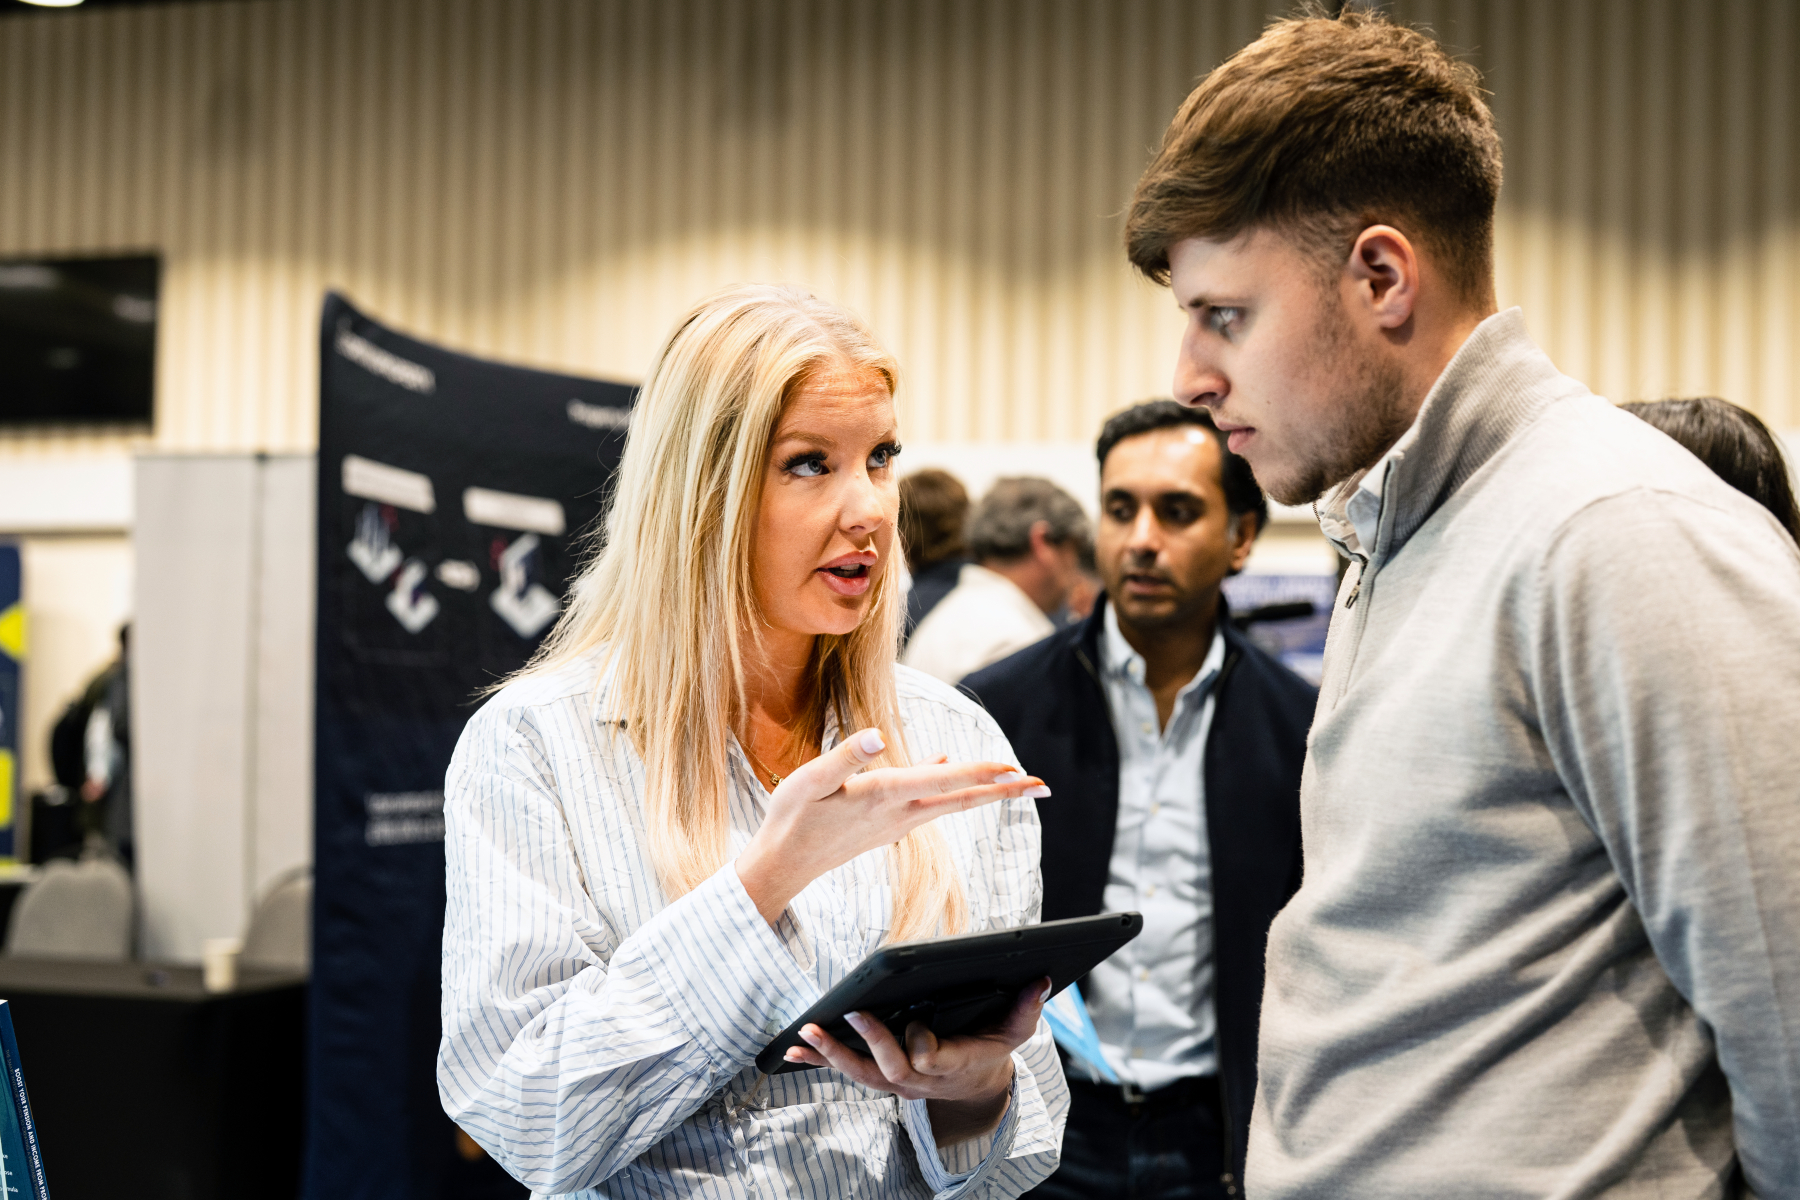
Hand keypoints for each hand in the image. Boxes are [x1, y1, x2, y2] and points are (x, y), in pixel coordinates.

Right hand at [734, 727, 1048, 924]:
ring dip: (985, 792)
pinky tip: (948, 767)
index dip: (980, 772)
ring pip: (950, 804)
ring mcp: (895, 823)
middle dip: (1004, 791)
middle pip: (962, 800)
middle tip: (1044, 786)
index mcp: (883, 797)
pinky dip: (947, 786)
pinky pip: (928, 803)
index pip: (943, 782)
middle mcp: (898, 813)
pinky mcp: (886, 825)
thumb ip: (847, 756)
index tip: (1014, 768)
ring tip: (1015, 782)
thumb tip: (877, 733)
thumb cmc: (790, 820)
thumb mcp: (809, 780)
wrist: (781, 866)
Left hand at [783, 977, 1051, 1144]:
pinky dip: (819, 1062)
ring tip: (804, 1035)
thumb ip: (1028, 1009)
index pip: (931, 1058)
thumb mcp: (1016, 1032)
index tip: (919, 1024)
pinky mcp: (880, 1078)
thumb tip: (1040, 979)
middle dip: (869, 1041)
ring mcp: (896, 1083)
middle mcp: (919, 1080)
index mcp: (951, 1064)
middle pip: (888, 1068)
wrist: (974, 1088)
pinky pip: (846, 1072)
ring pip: (860, 1074)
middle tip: (850, 1014)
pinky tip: (792, 1051)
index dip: (923, 1044)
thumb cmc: (991, 1050)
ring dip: (831, 1055)